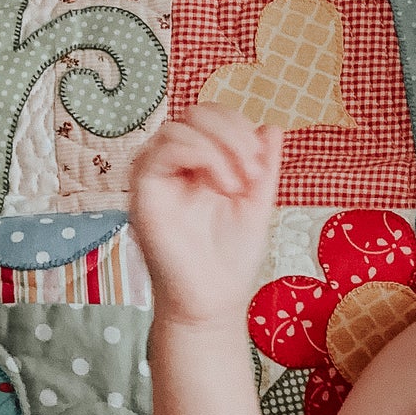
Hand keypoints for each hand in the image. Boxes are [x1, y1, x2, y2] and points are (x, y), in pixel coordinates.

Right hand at [128, 106, 281, 331]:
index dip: (239, 127)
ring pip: (178, 127)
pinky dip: (199, 154)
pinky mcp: (144, 190)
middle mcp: (174, 165)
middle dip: (233, 133)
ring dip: (219, 146)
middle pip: (195, 113)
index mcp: (199, 164)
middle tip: (254, 172)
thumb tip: (271, 127)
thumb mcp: (256, 203)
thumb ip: (263, 166)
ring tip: (239, 185)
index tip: (261, 166)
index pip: (211, 117)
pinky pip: (163, 149)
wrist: (213, 300)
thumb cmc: (231, 258)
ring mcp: (156, 176)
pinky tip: (221, 184)